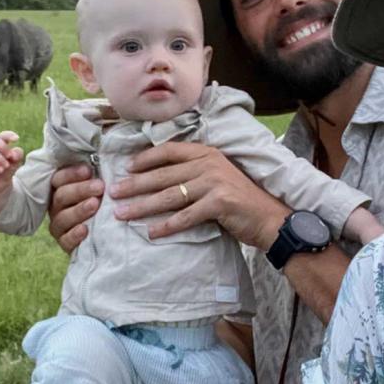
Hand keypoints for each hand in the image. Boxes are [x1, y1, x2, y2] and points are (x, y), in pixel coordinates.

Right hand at [0, 131, 23, 196]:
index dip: (8, 135)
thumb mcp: (15, 163)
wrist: (0, 186)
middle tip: (10, 156)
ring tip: (6, 166)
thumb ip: (17, 156)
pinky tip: (0, 170)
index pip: (1, 136)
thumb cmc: (6, 171)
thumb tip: (12, 153)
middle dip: (2, 147)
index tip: (16, 139)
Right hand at [48, 164, 103, 253]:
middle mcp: (56, 207)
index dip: (72, 174)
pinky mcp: (65, 244)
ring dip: (79, 210)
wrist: (105, 236)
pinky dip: (75, 234)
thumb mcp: (97, 190)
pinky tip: (85, 229)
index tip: (89, 170)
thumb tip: (101, 159)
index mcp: (60, 190)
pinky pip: (66, 240)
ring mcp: (59, 226)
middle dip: (81, 190)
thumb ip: (94, 178)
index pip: (58, 179)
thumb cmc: (101, 206)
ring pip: (62, 217)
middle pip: (61, 196)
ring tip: (95, 204)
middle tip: (100, 186)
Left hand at [111, 142, 288, 248]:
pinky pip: (186, 216)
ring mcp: (214, 182)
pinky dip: (167, 226)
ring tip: (123, 214)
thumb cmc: (240, 201)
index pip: (169, 151)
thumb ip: (193, 174)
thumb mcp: (216, 178)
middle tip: (113, 193)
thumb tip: (158, 181)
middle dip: (135, 185)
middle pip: (163, 174)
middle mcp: (209, 163)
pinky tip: (151, 233)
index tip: (126, 168)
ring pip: (170, 195)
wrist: (269, 218)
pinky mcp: (219, 202)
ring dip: (143, 206)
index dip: (146, 159)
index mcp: (207, 153)